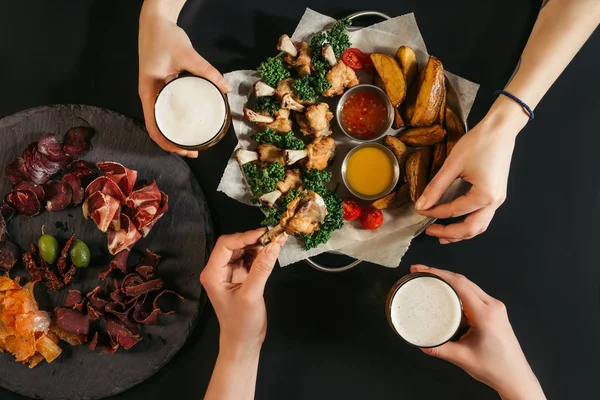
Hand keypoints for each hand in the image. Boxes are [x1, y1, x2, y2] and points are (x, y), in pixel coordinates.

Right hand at [138, 0, 231, 157]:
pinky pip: (167, 110)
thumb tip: (226, 87)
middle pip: (158, 128)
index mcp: (148, 92)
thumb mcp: (187, 55)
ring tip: (194, 142)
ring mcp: (154, 92)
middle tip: (195, 152)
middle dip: (174, 144)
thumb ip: (207, 71)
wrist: (155, 21)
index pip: (154, 127)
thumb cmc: (164, 37)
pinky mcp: (161, 87)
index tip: (185, 151)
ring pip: (162, 121)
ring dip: (176, 134)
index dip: (168, 143)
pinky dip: (177, 120)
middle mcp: (149, 96)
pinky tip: (191, 122)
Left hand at [200, 229, 283, 353]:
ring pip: (242, 250)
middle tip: (273, 238)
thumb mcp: (252, 294)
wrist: (243, 342)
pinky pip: (248, 258)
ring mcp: (228, 273)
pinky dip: (259, 254)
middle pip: (234, 244)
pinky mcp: (239, 276)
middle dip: (253, 240)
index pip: (226, 244)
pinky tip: (270, 254)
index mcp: (213, 273)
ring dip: (258, 246)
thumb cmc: (242, 324)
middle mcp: (217, 270)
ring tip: (274, 245)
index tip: (265, 234)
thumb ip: (262, 268)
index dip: (245, 236)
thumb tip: (274, 245)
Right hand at [411, 265, 545, 399]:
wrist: (516, 377)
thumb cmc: (494, 368)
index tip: (421, 270)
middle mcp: (492, 306)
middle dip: (440, 273)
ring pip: (469, 285)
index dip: (438, 274)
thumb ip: (439, 348)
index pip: (460, 285)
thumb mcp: (462, 358)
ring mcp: (495, 307)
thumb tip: (420, 342)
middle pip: (463, 281)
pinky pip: (474, 294)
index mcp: (485, 314)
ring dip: (449, 280)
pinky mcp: (495, 311)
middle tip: (420, 272)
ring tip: (430, 280)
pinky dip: (458, 289)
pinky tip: (447, 293)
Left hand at [415, 97, 527, 242]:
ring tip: (442, 235)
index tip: (419, 210)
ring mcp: (498, 199)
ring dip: (461, 233)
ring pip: (480, 226)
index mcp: (484, 195)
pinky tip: (457, 221)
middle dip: (449, 233)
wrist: (500, 128)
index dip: (433, 212)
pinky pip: (483, 216)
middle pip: (471, 228)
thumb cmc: (479, 142)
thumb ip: (436, 187)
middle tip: (430, 231)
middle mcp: (495, 202)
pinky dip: (469, 223)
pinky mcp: (497, 194)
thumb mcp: (453, 165)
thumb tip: (422, 204)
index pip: (453, 211)